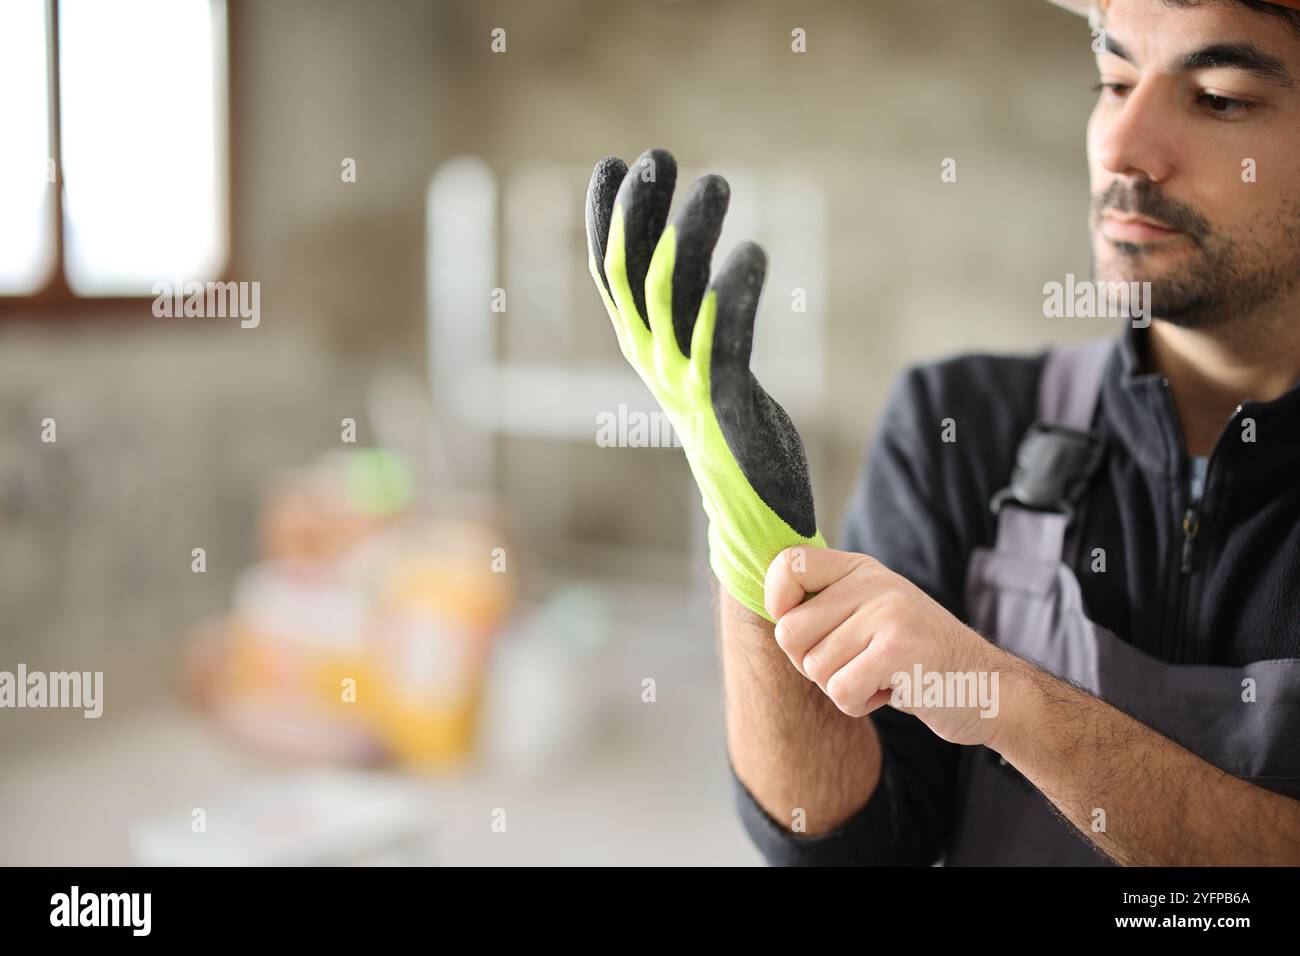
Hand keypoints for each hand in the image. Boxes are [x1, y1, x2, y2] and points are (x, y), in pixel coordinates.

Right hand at [585, 147, 824, 619]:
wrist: (754, 512)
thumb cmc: (735, 431)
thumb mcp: (703, 364)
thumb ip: (693, 315)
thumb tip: (691, 255)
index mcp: (644, 348)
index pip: (611, 274)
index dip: (606, 218)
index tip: (611, 164)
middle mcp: (654, 360)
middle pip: (631, 274)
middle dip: (639, 212)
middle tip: (657, 159)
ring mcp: (685, 382)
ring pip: (673, 296)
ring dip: (690, 235)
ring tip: (716, 183)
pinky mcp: (725, 402)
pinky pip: (723, 339)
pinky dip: (734, 293)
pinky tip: (754, 252)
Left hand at [765, 546, 1007, 746]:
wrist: (989, 687)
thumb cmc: (917, 658)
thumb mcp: (874, 614)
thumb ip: (828, 605)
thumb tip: (769, 607)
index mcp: (860, 569)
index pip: (787, 565)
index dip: (777, 604)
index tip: (804, 631)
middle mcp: (873, 583)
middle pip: (790, 632)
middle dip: (811, 664)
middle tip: (852, 665)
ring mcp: (888, 613)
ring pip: (814, 667)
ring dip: (841, 687)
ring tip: (880, 676)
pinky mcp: (898, 650)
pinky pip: (840, 690)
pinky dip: (858, 704)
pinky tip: (890, 691)